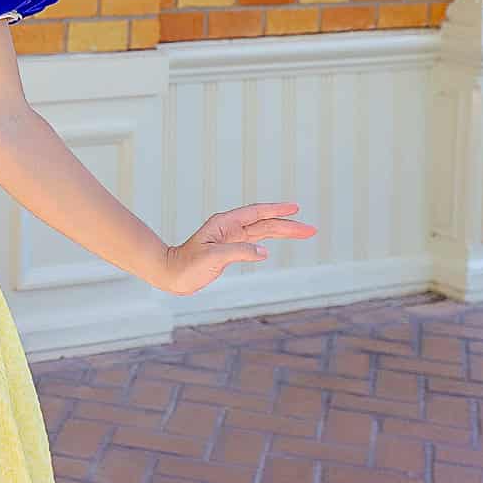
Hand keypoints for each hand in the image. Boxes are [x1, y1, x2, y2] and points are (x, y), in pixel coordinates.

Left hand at [156, 202, 315, 295]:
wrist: (171, 274)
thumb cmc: (187, 265)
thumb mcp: (212, 258)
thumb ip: (238, 252)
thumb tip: (264, 251)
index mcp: (224, 224)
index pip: (256, 214)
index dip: (277, 210)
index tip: (296, 208)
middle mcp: (228, 228)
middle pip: (264, 223)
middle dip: (288, 225)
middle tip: (311, 229)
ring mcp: (229, 239)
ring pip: (261, 232)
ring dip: (281, 232)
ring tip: (303, 232)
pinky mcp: (228, 251)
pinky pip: (253, 242)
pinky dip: (266, 241)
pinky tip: (274, 244)